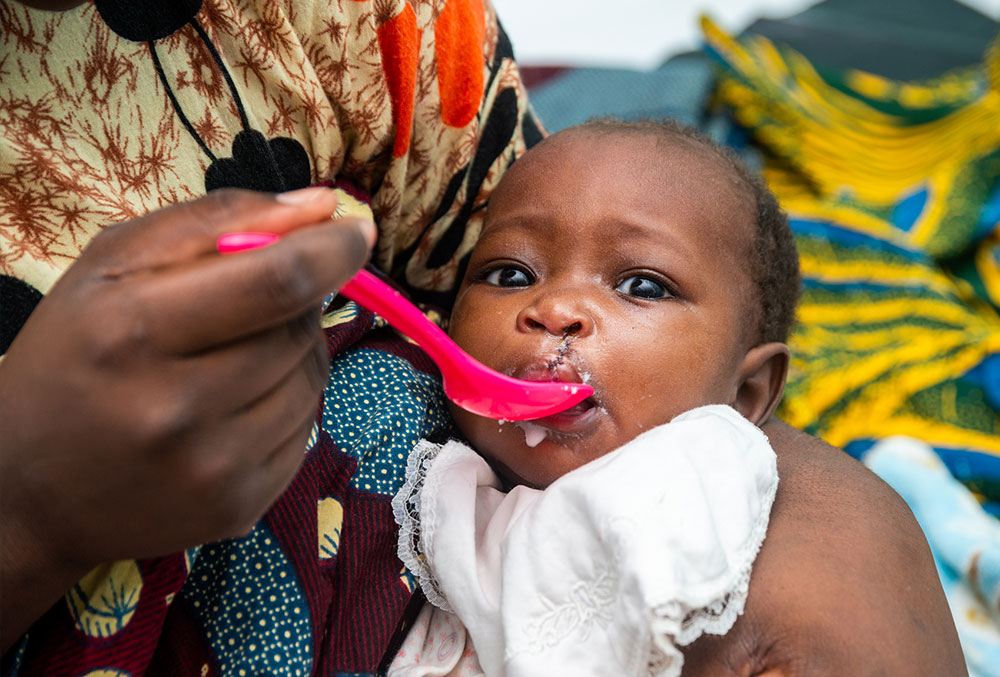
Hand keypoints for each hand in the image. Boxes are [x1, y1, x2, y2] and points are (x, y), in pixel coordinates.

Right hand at [0, 187, 373, 646]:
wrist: (27, 492)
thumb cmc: (72, 356)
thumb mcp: (113, 266)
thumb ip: (214, 221)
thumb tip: (320, 205)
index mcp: (135, 331)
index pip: (277, 281)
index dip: (333, 249)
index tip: (355, 229)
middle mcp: (177, 408)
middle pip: (299, 330)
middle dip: (298, 301)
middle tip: (256, 300)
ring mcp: (213, 469)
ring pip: (312, 379)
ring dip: (295, 351)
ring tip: (238, 353)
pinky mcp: (240, 507)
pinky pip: (306, 429)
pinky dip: (288, 401)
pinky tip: (239, 402)